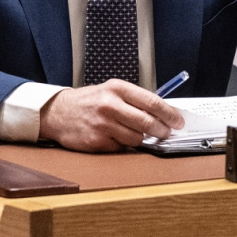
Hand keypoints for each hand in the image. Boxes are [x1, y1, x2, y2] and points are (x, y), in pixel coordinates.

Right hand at [38, 79, 185, 151]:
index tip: (179, 121)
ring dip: (141, 139)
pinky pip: (121, 147)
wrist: (57, 113)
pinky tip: (116, 137)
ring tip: (135, 133)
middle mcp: (110, 105)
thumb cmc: (88, 102)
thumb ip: (134, 100)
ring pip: (136, 138)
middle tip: (167, 133)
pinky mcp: (97, 141)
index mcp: (117, 89)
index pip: (152, 102)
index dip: (169, 113)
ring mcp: (103, 125)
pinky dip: (124, 145)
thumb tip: (162, 113)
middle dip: (162, 130)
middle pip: (147, 122)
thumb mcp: (110, 91)